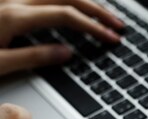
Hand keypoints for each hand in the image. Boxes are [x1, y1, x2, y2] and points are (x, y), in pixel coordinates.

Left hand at [0, 0, 123, 76]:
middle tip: (117, 24)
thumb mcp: (0, 64)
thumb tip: (68, 53)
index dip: (93, 26)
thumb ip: (34, 57)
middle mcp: (13, 0)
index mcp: (15, 17)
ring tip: (102, 14)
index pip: (66, 16)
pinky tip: (73, 7)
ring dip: (83, 1)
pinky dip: (65, 0)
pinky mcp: (5, 2)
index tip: (112, 38)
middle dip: (97, 10)